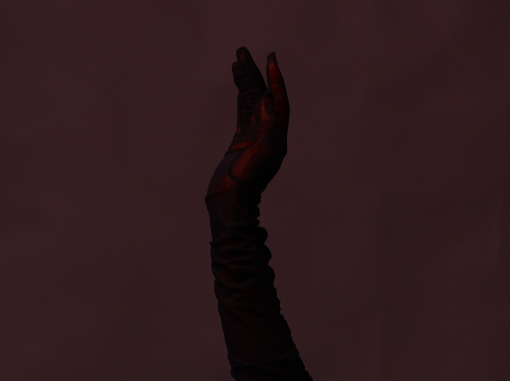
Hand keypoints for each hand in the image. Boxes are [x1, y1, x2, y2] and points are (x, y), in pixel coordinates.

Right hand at [206, 48, 289, 200]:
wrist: (231, 200)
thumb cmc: (247, 180)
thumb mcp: (262, 151)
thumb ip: (267, 123)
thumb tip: (265, 97)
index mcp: (277, 135)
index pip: (278, 100)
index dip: (275, 79)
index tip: (270, 58)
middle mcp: (268, 133)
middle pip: (262, 96)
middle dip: (255, 73)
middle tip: (244, 52)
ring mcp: (254, 137)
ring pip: (250, 102)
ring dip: (246, 82)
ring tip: (238, 61)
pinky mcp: (240, 141)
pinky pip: (242, 113)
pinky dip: (240, 97)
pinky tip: (238, 85)